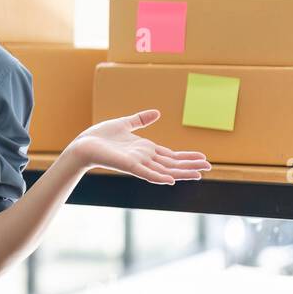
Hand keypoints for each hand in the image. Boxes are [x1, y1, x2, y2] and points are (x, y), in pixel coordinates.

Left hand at [66, 109, 210, 184]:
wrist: (83, 144)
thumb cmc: (100, 136)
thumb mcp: (125, 123)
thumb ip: (141, 120)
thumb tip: (157, 113)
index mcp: (145, 149)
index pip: (170, 155)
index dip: (186, 157)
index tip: (203, 158)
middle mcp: (144, 158)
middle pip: (172, 164)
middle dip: (190, 165)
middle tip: (209, 167)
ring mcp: (138, 163)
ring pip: (164, 170)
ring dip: (181, 172)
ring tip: (199, 174)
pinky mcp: (129, 166)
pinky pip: (146, 173)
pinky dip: (159, 177)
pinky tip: (171, 180)